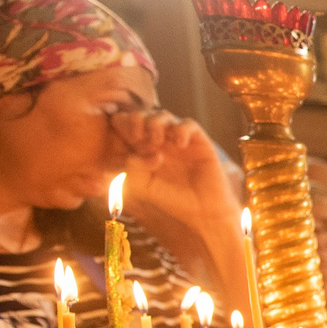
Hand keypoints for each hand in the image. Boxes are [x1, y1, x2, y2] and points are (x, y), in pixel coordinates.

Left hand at [113, 108, 233, 234]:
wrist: (203, 212)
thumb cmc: (174, 202)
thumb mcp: (144, 188)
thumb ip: (134, 170)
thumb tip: (142, 152)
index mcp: (142, 151)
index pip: (126, 126)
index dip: (122, 124)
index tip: (125, 138)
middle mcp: (160, 143)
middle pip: (142, 115)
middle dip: (136, 120)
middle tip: (138, 137)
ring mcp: (179, 141)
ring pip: (164, 116)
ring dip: (156, 123)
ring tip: (157, 142)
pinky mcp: (199, 142)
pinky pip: (189, 124)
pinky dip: (181, 129)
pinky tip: (180, 145)